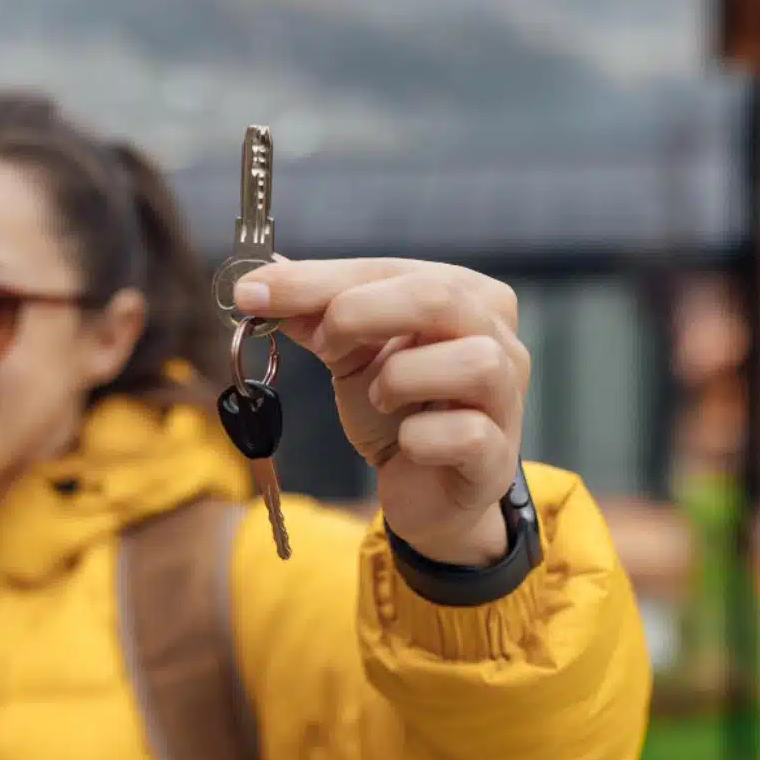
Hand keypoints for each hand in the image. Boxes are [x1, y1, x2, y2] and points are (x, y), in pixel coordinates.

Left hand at [234, 258, 528, 565]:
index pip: (388, 269)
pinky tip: (406, 443)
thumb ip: (313, 317)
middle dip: (359, 313)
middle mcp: (498, 338)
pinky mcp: (496, 457)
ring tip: (379, 397)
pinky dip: (422, 437)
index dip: (317, 280)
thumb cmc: (395, 411)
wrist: (421, 489)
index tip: (253, 293)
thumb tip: (256, 288)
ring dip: (403, 377)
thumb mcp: (349, 355)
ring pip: (473, 361)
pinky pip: (468, 433)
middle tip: (321, 345)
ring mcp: (506, 398)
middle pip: (439, 297)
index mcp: (463, 296)